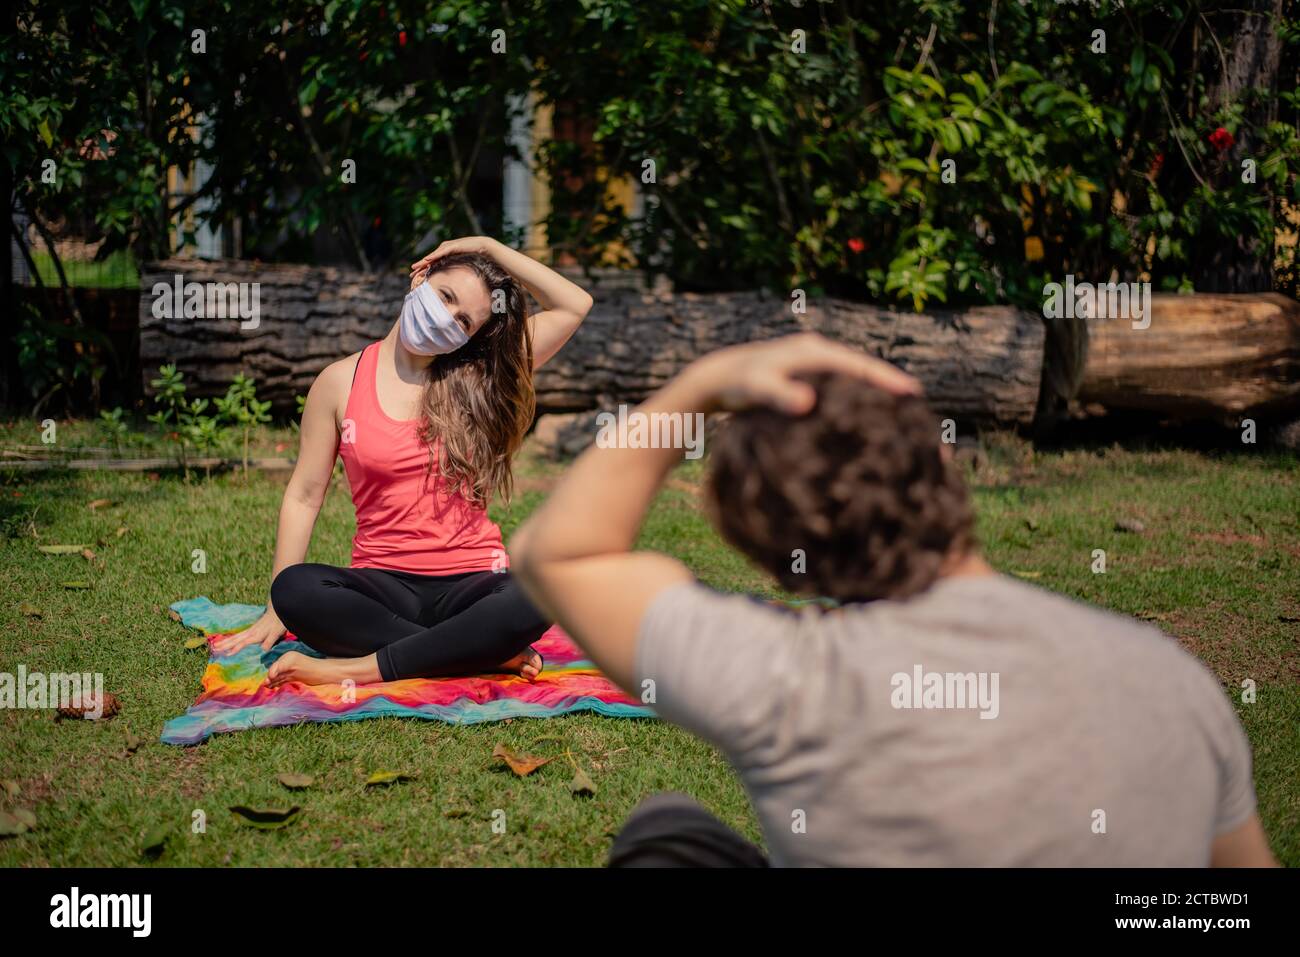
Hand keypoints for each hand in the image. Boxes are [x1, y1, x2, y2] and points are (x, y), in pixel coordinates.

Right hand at [213, 608, 285, 654]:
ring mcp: (250, 630)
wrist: (278, 611)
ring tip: (215, 645)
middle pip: (235, 639)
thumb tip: (262, 650)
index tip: (227, 654)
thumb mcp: (276, 633)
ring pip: (235, 637)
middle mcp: (251, 632)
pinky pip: (238, 635)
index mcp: (256, 635)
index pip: (243, 643)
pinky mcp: (251, 630)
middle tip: (214, 649)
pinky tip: (227, 641)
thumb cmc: (278, 623)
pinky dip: (231, 638)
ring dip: (225, 641)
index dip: (235, 648)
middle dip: (224, 644)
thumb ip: (269, 642)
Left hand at [409, 236, 498, 280]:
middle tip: (411, 273)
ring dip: (423, 262)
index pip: (432, 262)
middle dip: (420, 266)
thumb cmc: (474, 256)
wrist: (483, 247)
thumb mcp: (462, 265)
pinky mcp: (452, 246)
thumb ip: (456, 270)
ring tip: (415, 267)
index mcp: (445, 254)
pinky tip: (427, 260)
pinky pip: (440, 252)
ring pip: (432, 256)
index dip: (424, 269)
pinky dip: (433, 256)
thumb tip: (455, 281)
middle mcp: (444, 249)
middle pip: (429, 259)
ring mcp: (447, 247)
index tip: (416, 276)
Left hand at [689, 333, 921, 414]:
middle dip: (894, 391)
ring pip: (858, 382)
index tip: (913, 394)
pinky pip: (845, 391)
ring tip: (910, 426)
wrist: (718, 379)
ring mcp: (818, 366)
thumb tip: (806, 402)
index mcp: (815, 352)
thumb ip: (780, 395)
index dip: (887, 379)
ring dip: (881, 400)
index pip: (860, 365)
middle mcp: (821, 354)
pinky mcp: (812, 380)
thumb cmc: (738, 384)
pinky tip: (875, 426)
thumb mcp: (757, 389)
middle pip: (866, 372)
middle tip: (926, 416)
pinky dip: (862, 405)